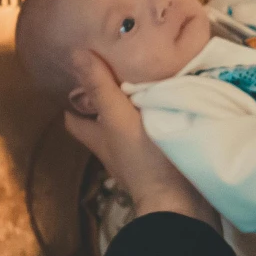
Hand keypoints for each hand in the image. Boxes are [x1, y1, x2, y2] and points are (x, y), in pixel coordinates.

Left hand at [62, 50, 213, 225]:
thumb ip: (101, 87)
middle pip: (104, 120)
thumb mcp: (119, 118)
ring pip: (131, 126)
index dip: (73, 99)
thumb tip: (75, 53)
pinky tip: (176, 101)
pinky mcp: (165, 161)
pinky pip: (158, 133)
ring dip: (139, 107)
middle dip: (110, 99)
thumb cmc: (145, 160)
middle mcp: (114, 148)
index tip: (82, 75)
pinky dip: (163, 118)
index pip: (73, 118)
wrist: (182, 202)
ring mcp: (140, 157)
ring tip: (152, 78)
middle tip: (122, 69)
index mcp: (98, 138)